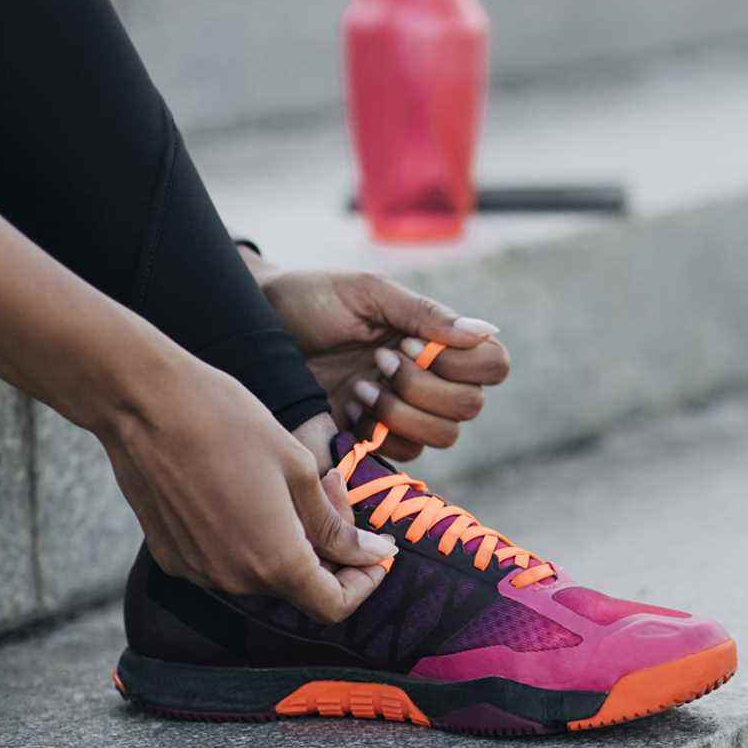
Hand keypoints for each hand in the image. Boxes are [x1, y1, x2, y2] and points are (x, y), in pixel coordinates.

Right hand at [103, 352, 399, 622]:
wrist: (144, 405)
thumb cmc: (230, 425)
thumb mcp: (298, 469)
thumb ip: (336, 525)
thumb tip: (374, 556)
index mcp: (276, 562)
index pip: (334, 605)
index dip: (364, 582)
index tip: (376, 547)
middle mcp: (234, 580)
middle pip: (302, 585)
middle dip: (332, 546)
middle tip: (335, 485)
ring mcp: (199, 571)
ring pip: (265, 572)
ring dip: (293, 538)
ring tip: (295, 481)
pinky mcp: (173, 555)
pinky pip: (229, 560)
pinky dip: (254, 536)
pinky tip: (252, 490)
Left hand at [244, 254, 509, 460]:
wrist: (254, 326)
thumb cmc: (313, 298)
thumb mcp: (369, 293)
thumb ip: (426, 313)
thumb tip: (487, 330)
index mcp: (436, 339)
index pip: (493, 365)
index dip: (467, 364)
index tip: (414, 343)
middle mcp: (429, 377)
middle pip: (470, 406)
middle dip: (426, 387)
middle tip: (381, 360)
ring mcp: (403, 409)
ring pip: (443, 436)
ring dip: (403, 412)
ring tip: (361, 385)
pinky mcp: (371, 437)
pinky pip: (403, 454)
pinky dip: (380, 431)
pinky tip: (348, 405)